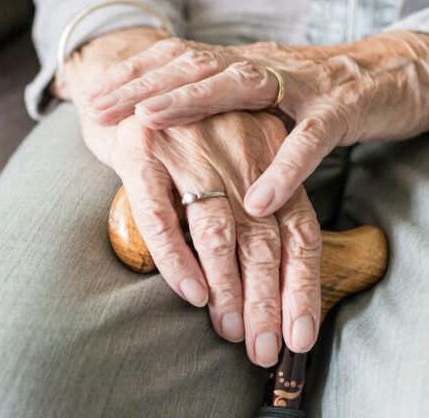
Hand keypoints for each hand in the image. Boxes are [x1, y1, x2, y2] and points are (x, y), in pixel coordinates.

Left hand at [82, 32, 428, 217]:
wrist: (408, 71)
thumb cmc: (332, 92)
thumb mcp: (274, 94)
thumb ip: (234, 105)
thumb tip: (185, 121)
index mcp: (250, 64)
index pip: (183, 59)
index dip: (137, 74)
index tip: (94, 94)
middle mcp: (270, 67)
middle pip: (198, 65)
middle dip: (144, 85)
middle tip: (99, 107)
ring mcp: (307, 85)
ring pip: (243, 86)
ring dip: (193, 102)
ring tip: (149, 124)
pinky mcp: (345, 110)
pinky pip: (312, 140)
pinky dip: (284, 169)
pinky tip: (256, 199)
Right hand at [109, 112, 321, 366]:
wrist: (126, 80)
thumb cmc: (189, 138)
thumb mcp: (235, 165)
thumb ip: (257, 212)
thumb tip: (275, 287)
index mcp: (271, 157)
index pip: (300, 231)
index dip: (302, 288)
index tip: (300, 336)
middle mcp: (238, 149)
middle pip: (264, 240)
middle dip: (266, 303)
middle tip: (263, 349)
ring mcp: (191, 148)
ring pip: (219, 232)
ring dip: (229, 290)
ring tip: (231, 332)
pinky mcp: (142, 151)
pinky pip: (161, 216)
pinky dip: (177, 260)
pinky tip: (192, 294)